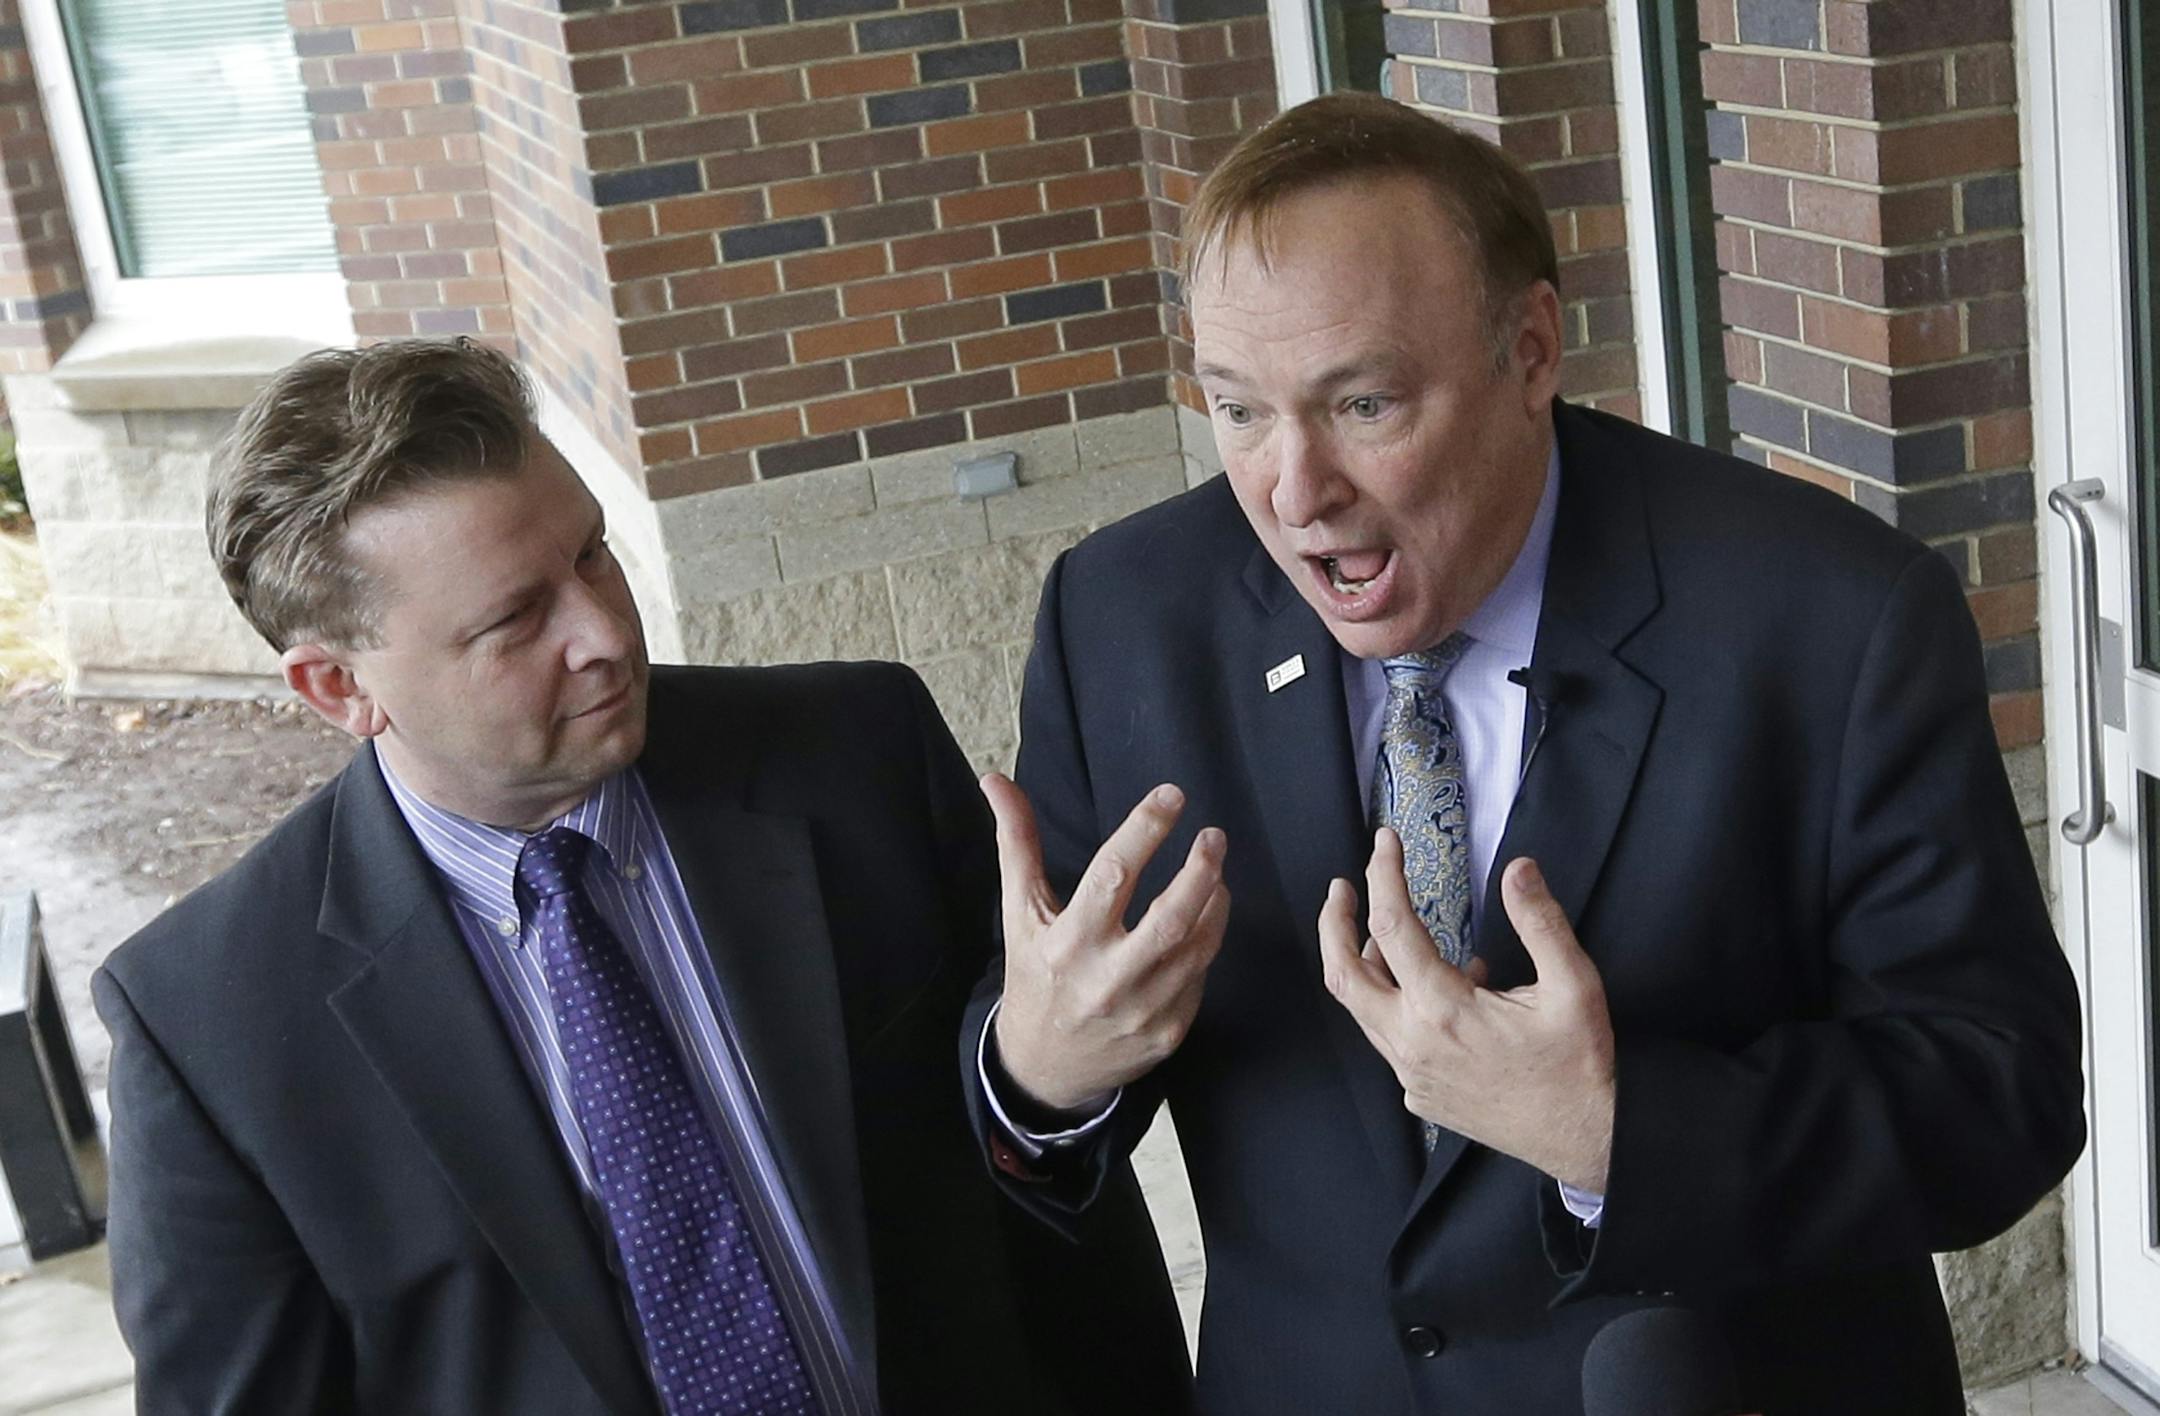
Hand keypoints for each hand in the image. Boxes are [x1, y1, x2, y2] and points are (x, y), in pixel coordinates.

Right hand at [985, 774, 1230, 1112]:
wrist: (1045, 1068)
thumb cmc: (1035, 976)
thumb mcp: (1021, 912)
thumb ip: (1017, 843)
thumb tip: (995, 779)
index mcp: (1067, 942)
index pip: (1113, 874)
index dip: (1146, 829)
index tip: (1171, 795)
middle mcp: (1106, 979)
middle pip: (1170, 918)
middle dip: (1200, 870)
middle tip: (1214, 836)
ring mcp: (1141, 1011)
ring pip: (1196, 947)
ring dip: (1214, 902)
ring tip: (1214, 871)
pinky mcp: (1167, 1033)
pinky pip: (1199, 977)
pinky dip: (1206, 941)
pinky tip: (1204, 918)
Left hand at [1319, 832, 1614, 1191]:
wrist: (1587, 1140)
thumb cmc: (1581, 1065)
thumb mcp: (1574, 985)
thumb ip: (1540, 922)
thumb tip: (1518, 869)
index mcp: (1444, 1010)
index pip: (1392, 926)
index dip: (1383, 875)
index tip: (1384, 843)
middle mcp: (1414, 1044)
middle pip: (1344, 975)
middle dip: (1334, 924)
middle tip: (1342, 888)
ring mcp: (1412, 1076)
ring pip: (1363, 1011)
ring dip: (1363, 965)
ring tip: (1383, 931)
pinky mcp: (1421, 1096)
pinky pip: (1389, 1041)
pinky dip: (1395, 1005)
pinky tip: (1433, 990)